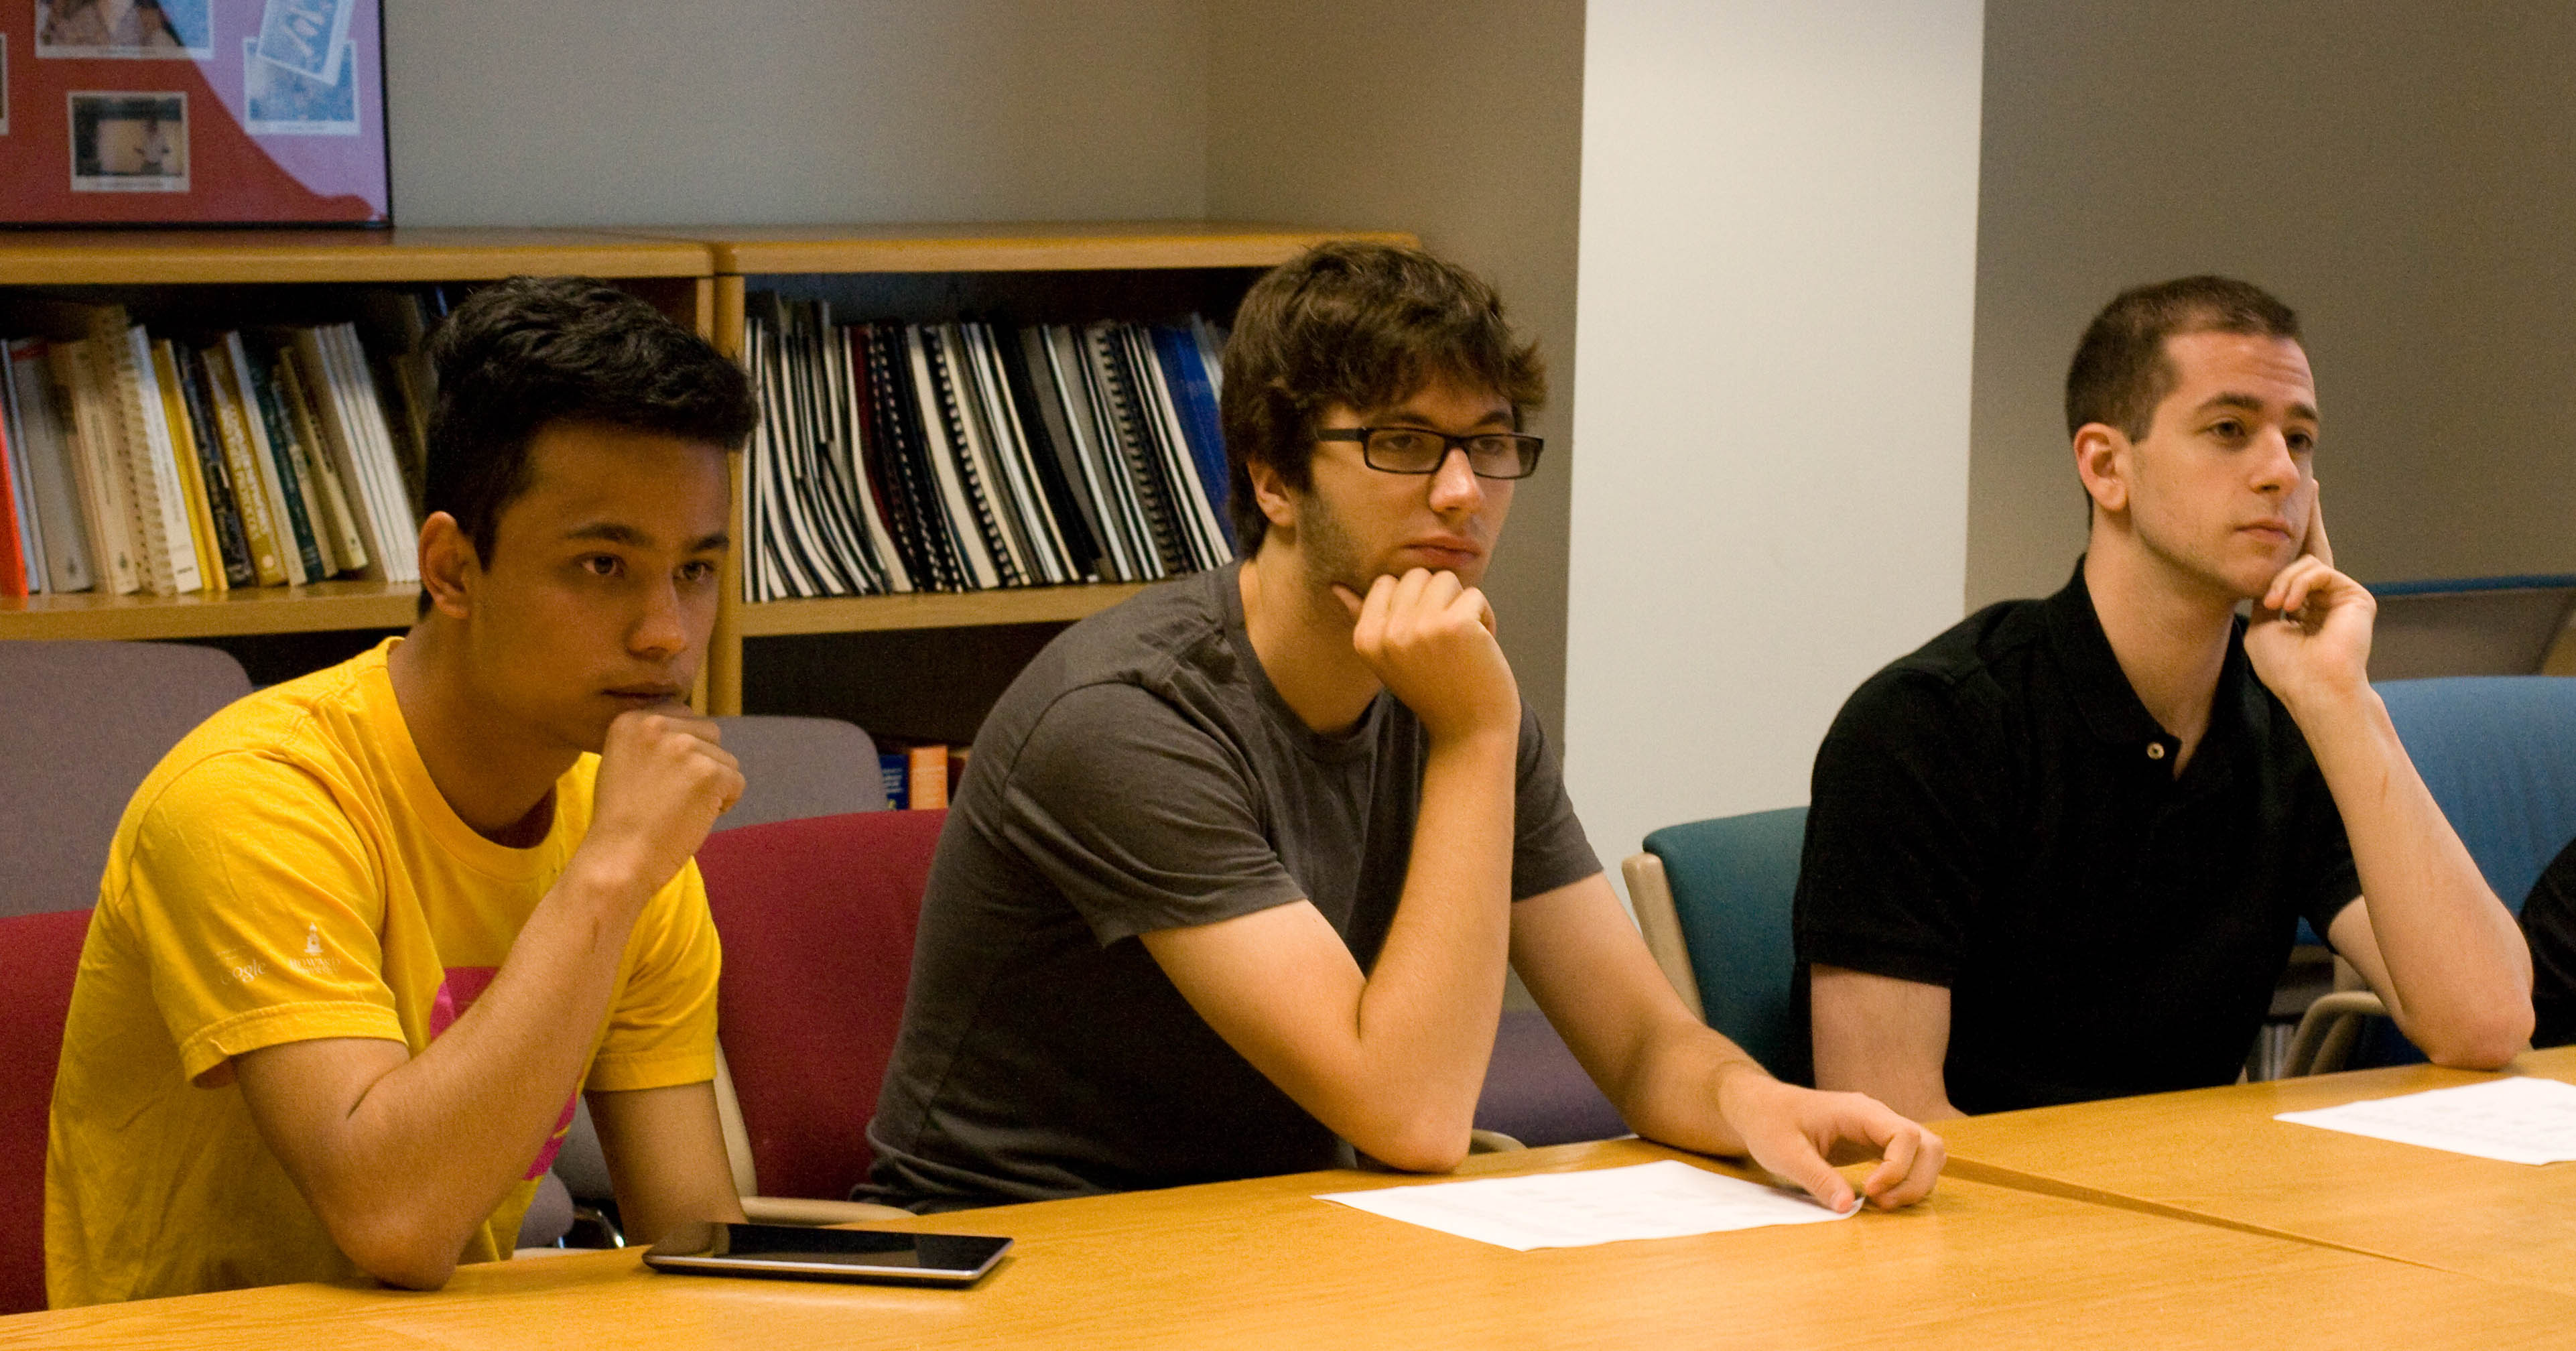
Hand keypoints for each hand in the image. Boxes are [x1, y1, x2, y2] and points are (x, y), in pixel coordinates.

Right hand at [578, 708, 743, 898]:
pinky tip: (694, 819)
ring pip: (725, 759)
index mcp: (631, 720)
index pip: (683, 718)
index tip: (662, 780)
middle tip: (673, 797)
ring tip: (681, 809)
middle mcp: (657, 724)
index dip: (683, 752)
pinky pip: (737, 782)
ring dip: (714, 785)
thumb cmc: (621, 821)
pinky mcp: (709, 772)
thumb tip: (692, 733)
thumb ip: (653, 742)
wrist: (618, 859)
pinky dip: (725, 804)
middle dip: (702, 764)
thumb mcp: (623, 762)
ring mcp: (684, 747)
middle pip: (708, 733)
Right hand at [1333, 568, 1518, 745]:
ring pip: (1447, 580)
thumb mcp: (1390, 658)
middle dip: (1439, 601)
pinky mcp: (1455, 625)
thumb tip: (1335, 587)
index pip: (1386, 583)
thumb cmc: (1434, 690)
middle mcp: (1387, 633)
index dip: (1413, 604)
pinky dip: (1486, 619)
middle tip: (1446, 641)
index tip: (1423, 640)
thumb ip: (1365, 620)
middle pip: (1417, 576)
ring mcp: (1420, 628)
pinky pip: (1475, 596)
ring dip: (1463, 606)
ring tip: (1464, 642)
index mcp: (1364, 638)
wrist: (1469, 732)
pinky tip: (1482, 648)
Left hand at [1715, 1067, 1945, 1212]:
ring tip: (1881, 1204)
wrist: (1760, 1109)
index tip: (1870, 1192)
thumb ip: (1816, 1178)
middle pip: (1928, 1146)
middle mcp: (1877, 1118)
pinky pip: (1910, 1163)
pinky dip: (1906, 1183)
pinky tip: (1879, 1198)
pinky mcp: (1875, 1145)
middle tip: (1880, 1204)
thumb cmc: (1769, 1123)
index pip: (1906, 1136)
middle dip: (1915, 1181)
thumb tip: (1846, 1208)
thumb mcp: (1784, 1153)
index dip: (1897, 1169)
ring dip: (1915, 1184)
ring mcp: (1879, 1131)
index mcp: (1859, 1111)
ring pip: (1926, 1155)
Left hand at [2245, 485, 2374, 707]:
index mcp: (2302, 605)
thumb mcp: (2261, 627)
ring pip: (2305, 564)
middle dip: (2311, 518)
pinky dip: (2298, 586)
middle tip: (2314, 484)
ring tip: (2277, 608)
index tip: (2289, 513)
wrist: (2313, 688)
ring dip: (2283, 583)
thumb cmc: (2285, 668)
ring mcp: (2342, 595)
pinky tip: (2290, 607)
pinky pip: (2318, 571)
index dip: (2291, 539)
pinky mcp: (2356, 595)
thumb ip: (2265, 598)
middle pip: (2314, 549)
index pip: (2295, 567)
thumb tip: (2266, 578)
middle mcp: (2324, 597)